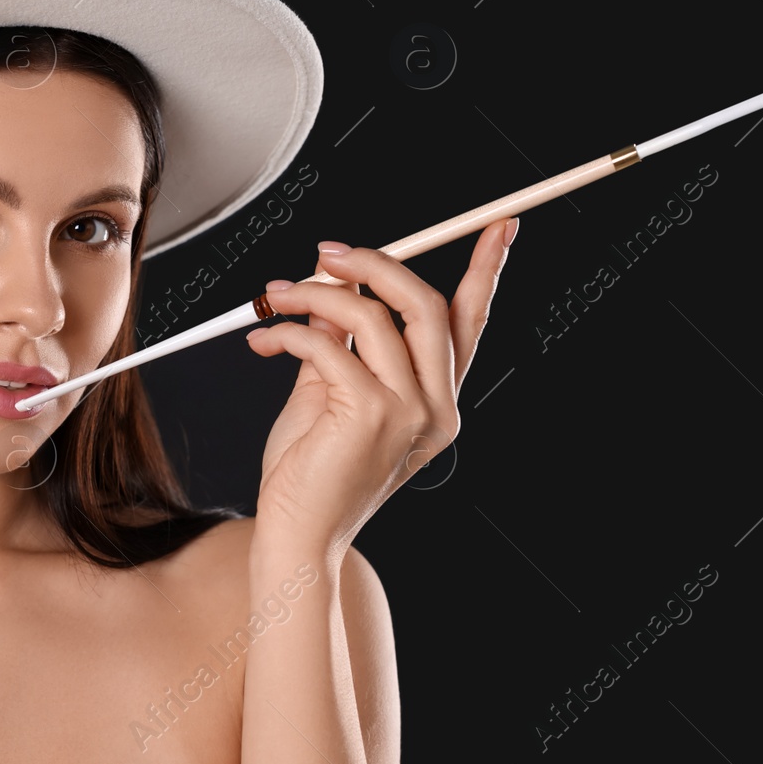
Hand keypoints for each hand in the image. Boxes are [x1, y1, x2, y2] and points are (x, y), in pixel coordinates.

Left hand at [245, 218, 517, 556]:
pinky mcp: (370, 415)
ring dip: (314, 293)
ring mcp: (409, 413)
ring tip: (275, 295)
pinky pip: (328, 345)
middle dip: (377, 263)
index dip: (487, 269)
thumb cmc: (311, 472)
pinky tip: (264, 341)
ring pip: (371, 314)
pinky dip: (289, 331)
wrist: (297, 536)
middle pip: (424, 304)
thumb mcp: (330, 392)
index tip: (499, 227)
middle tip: (327, 252)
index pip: (469, 322)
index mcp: (437, 402)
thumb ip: (342, 340)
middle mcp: (436, 408)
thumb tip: (334, 280)